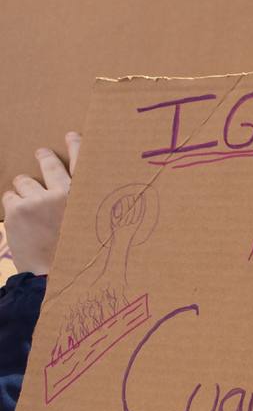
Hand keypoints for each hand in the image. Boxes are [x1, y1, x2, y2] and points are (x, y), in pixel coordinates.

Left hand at [2, 133, 80, 274]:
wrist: (54, 274)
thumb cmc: (73, 254)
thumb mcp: (85, 227)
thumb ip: (78, 208)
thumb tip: (67, 193)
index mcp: (83, 198)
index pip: (82, 164)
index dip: (77, 147)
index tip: (72, 135)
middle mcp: (63, 194)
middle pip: (50, 165)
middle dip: (44, 157)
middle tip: (41, 153)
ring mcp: (38, 200)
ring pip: (24, 181)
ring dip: (23, 189)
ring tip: (26, 202)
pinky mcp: (17, 209)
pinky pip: (9, 197)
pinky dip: (11, 205)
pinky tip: (18, 218)